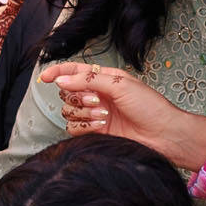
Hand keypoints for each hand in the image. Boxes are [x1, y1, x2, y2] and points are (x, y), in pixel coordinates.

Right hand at [43, 62, 205, 172]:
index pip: (75, 72)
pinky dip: (84, 126)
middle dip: (78, 96)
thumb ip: (88, 80)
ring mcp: (95, 113)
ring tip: (103, 115)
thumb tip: (61, 80)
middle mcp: (97, 95)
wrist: (162, 134)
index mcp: (105, 79)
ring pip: (69, 110)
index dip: (58, 73)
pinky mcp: (95, 131)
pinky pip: (74, 127)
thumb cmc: (148, 106)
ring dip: (83, 112)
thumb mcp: (120, 84)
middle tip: (97, 101)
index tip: (44, 78)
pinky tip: (100, 126)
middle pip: (68, 92)